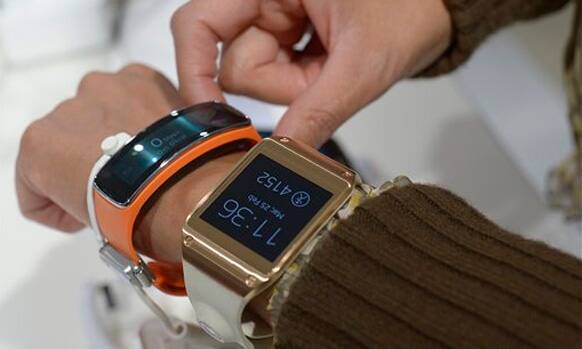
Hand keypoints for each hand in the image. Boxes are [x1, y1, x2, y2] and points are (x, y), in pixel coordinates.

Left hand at [15, 64, 238, 261]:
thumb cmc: (194, 167)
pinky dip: (55, 206)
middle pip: (87, 127)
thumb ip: (175, 134)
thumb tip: (181, 157)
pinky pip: (35, 185)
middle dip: (100, 156)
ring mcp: (66, 112)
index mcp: (139, 79)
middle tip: (123, 187)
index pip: (121, 108)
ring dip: (79, 174)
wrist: (177, 186)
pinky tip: (85, 217)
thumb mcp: (191, 137)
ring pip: (61, 153)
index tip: (139, 170)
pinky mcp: (37, 142)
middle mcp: (99, 86)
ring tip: (106, 202)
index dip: (129, 146)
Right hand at [172, 0, 451, 146]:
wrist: (435, 8)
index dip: (195, 72)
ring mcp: (271, 16)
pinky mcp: (282, 34)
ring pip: (254, 76)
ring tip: (335, 63)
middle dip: (280, 84)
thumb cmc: (409, 9)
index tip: (214, 117)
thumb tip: (281, 150)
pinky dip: (301, 82)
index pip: (197, 25)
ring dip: (295, 85)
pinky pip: (274, 75)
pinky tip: (329, 62)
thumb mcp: (363, 64)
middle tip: (326, 73)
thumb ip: (318, 110)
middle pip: (233, 64)